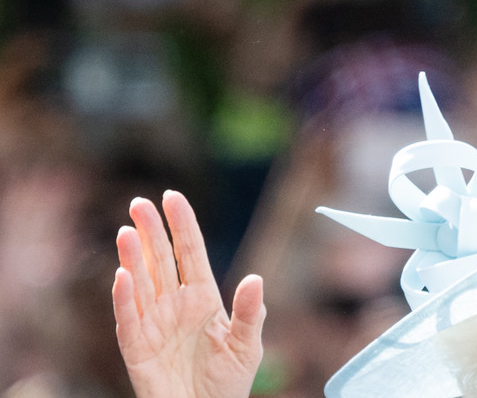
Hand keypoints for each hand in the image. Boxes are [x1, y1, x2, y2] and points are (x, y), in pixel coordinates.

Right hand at [112, 191, 265, 397]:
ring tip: (127, 231)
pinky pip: (128, 319)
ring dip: (133, 258)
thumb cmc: (227, 382)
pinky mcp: (137, 349)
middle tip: (139, 203)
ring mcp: (153, 324)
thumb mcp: (247, 345)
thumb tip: (255, 278)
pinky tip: (122, 276)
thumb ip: (249, 313)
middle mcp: (174, 305)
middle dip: (150, 232)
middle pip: (160, 261)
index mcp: (202, 298)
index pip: (190, 253)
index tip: (172, 196)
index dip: (182, 225)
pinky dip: (123, 298)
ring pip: (140, 284)